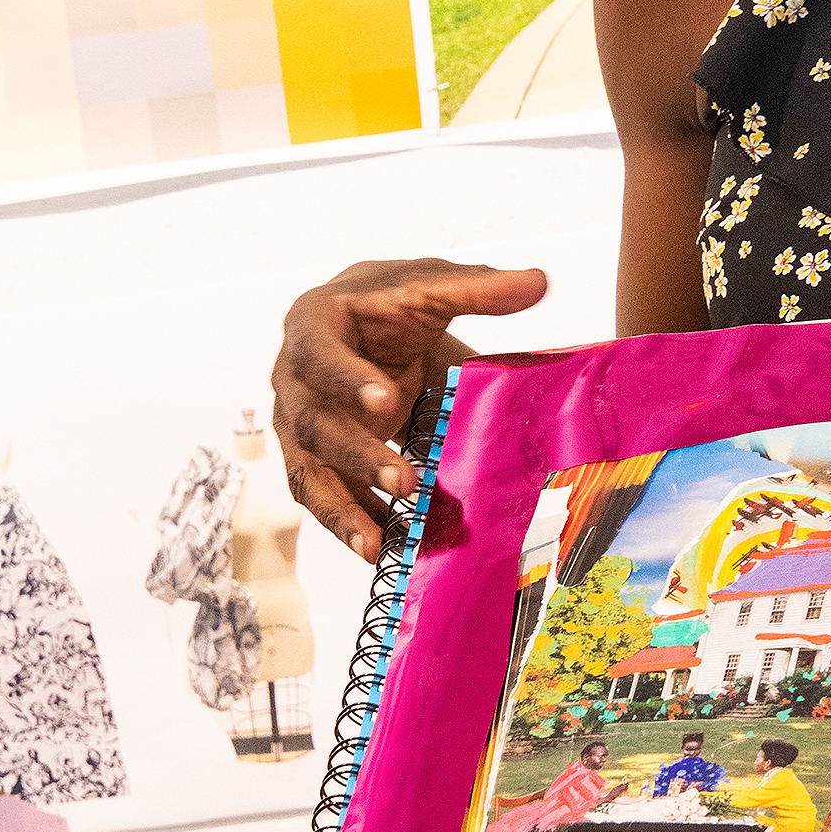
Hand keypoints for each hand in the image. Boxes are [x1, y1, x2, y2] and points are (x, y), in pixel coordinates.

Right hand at [272, 257, 547, 559]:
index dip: (348, 379)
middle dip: (358, 455)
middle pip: (315, 422)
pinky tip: (379, 549)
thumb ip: (477, 287)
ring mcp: (297, 421)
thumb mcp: (429, 286)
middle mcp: (293, 377)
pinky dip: (347, 522)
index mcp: (314, 323)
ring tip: (380, 541)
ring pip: (310, 469)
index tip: (387, 401)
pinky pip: (321, 495)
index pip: (321, 353)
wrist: (365, 322)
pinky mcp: (311, 456)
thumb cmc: (388, 302)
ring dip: (345, 506)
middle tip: (404, 481)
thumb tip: (537, 282)